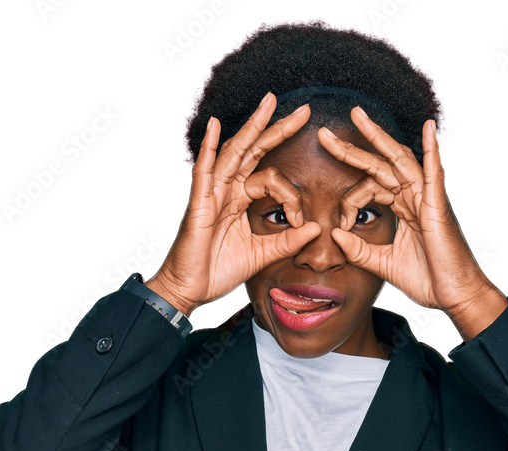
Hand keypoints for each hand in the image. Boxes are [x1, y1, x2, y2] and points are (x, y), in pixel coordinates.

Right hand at [147, 93, 321, 315]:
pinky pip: (203, 171)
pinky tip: (215, 126)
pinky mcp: (198, 205)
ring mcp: (211, 194)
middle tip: (304, 110)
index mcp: (240, 200)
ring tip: (269, 103)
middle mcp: (226, 190)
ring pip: (234, 153)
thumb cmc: (218, 271)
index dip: (291, 196)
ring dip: (252, 127)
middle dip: (278, 129)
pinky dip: (208, 148)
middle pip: (254, 151)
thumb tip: (316, 229)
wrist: (191, 289)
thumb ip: (287, 242)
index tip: (300, 221)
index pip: (271, 179)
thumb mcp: (262, 255)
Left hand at [317, 108, 506, 331]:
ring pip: (399, 160)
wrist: (453, 296)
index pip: (369, 188)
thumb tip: (335, 234)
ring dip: (378, 137)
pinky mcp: (438, 207)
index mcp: (403, 208)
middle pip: (379, 165)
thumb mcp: (383, 264)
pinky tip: (428, 128)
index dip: (348, 201)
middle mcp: (414, 198)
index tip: (339, 223)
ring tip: (357, 116)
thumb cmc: (427, 279)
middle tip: (324, 133)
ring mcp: (427, 199)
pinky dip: (432, 150)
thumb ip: (359, 250)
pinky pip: (434, 174)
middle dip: (352, 148)